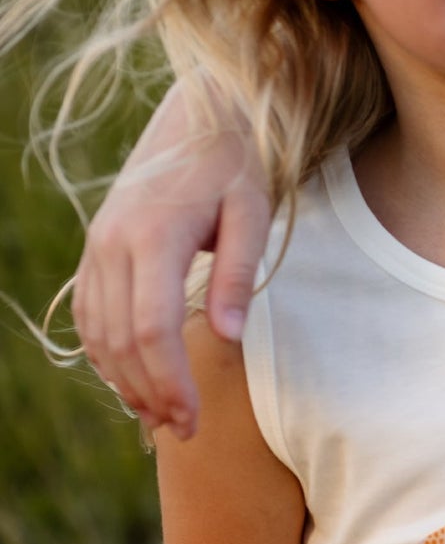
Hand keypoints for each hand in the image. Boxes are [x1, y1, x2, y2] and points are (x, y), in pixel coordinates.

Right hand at [73, 81, 268, 439]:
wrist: (201, 111)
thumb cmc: (238, 163)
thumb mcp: (253, 214)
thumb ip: (239, 276)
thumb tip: (226, 341)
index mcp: (153, 236)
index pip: (153, 330)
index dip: (170, 382)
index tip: (194, 420)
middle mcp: (113, 242)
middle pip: (122, 340)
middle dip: (150, 393)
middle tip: (184, 432)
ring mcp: (97, 243)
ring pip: (98, 330)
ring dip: (124, 379)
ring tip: (159, 417)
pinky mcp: (97, 244)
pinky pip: (90, 311)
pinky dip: (107, 351)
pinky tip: (132, 378)